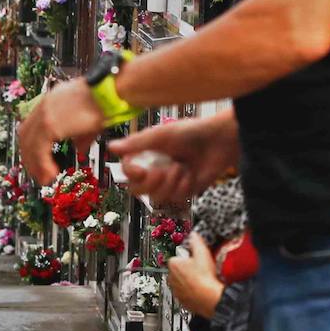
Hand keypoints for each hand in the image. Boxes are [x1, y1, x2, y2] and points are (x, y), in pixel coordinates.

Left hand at [18, 77, 103, 184]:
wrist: (108, 95)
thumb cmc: (104, 103)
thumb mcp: (88, 122)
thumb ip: (80, 136)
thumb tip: (79, 148)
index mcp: (51, 102)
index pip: (31, 127)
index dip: (32, 146)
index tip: (36, 160)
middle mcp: (44, 106)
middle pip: (26, 136)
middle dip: (30, 158)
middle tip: (37, 174)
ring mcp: (44, 114)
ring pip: (30, 144)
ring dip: (35, 164)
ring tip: (44, 178)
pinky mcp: (49, 125)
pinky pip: (39, 149)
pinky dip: (42, 164)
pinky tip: (51, 173)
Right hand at [108, 113, 238, 204]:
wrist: (218, 142)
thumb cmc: (189, 132)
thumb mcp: (160, 135)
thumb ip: (136, 144)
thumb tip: (110, 147)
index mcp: (145, 155)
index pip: (127, 172)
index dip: (132, 174)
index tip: (141, 169)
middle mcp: (154, 169)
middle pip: (137, 190)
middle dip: (151, 182)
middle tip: (164, 170)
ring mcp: (169, 182)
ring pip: (157, 197)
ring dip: (171, 182)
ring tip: (182, 167)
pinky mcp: (184, 191)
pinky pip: (176, 198)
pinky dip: (184, 185)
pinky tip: (191, 174)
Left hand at [167, 232, 224, 318]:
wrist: (210, 298)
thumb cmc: (205, 278)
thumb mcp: (202, 253)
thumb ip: (196, 241)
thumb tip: (194, 235)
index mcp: (173, 264)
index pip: (177, 257)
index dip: (188, 257)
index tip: (194, 259)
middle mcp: (171, 278)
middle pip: (178, 270)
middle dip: (187, 269)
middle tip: (199, 269)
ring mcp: (175, 290)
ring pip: (181, 282)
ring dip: (188, 281)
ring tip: (200, 280)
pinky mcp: (182, 301)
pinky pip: (184, 294)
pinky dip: (190, 292)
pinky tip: (200, 289)